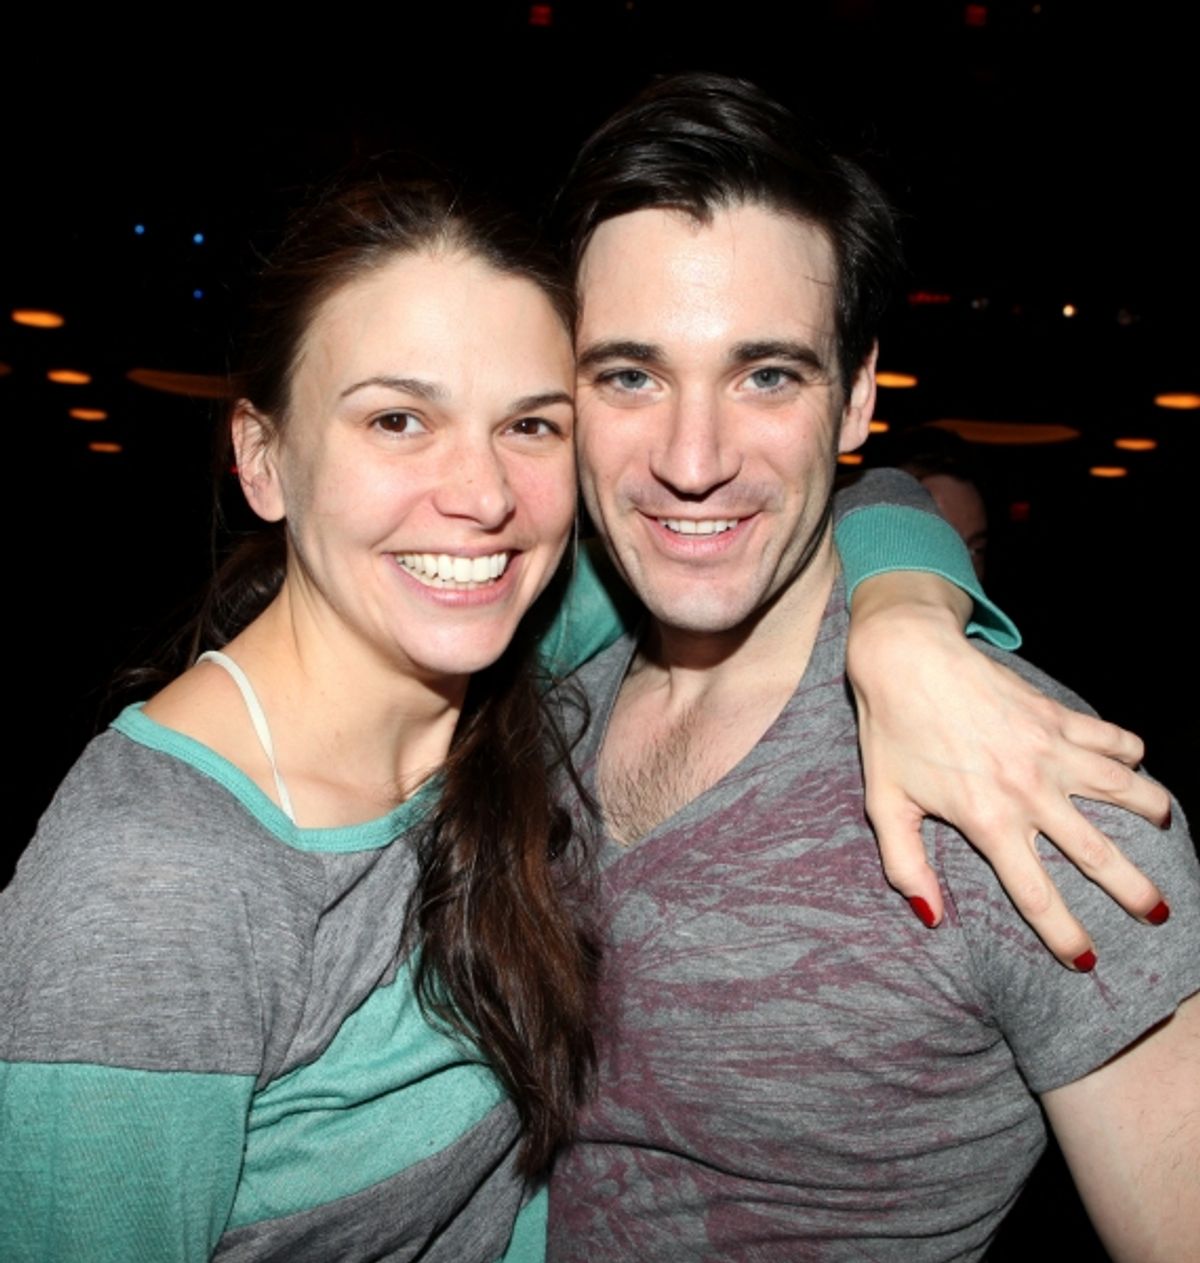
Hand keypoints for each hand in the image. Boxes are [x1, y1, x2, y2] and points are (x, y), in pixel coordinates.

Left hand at [846, 574, 1170, 967]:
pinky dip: (1131, 754)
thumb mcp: (884, 803)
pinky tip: (1134, 765)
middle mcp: (1028, 790)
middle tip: (1158, 913)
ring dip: (1150, 813)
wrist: (906, 656)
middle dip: (1133, 889)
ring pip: (1122, 790)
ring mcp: (1049, 749)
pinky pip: (1112, 738)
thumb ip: (905, 864)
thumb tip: (930, 916)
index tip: (1087, 960)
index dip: (1065, 935)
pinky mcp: (1056, 715)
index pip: (1036, 895)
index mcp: (987, 819)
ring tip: (1165, 831)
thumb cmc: (891, 730)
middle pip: (1096, 854)